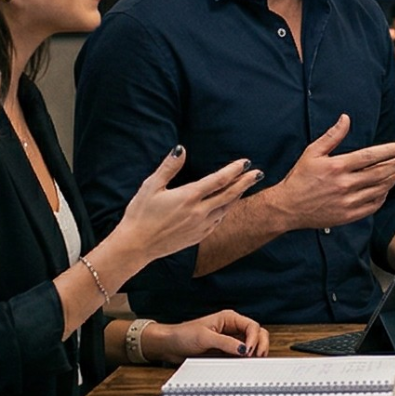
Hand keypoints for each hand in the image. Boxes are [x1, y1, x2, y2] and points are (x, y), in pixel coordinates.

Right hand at [111, 146, 263, 265]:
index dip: (234, 170)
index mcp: (188, 197)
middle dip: (245, 183)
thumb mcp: (151, 186)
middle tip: (258, 173)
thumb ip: (169, 167)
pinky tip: (227, 206)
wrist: (136, 246)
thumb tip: (181, 149)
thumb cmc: (140, 214)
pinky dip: (226, 211)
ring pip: (226, 209)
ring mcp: (200, 226)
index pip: (218, 180)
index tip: (246, 162)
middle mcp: (199, 212)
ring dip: (237, 196)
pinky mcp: (198, 236)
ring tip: (245, 187)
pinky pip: (218, 221)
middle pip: (229, 194)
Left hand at [141, 309, 270, 363]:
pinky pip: (242, 354)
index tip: (248, 351)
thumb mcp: (205, 337)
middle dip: (261, 344)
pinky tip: (244, 364)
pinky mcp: (227, 351)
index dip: (254, 338)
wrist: (169, 345)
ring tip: (252, 361)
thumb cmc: (183, 335)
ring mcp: (231, 340)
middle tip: (257, 357)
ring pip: (253, 344)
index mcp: (229, 318)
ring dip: (256, 352)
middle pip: (258, 333)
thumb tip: (243, 348)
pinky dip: (247, 359)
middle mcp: (232, 328)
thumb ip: (225, 343)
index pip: (252, 326)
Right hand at [269, 115, 394, 229]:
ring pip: (378, 190)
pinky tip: (383, 190)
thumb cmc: (299, 178)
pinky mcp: (347, 216)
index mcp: (337, 167)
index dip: (388, 151)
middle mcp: (344, 184)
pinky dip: (381, 197)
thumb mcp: (312, 152)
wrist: (287, 207)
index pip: (370, 156)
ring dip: (390, 180)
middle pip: (379, 173)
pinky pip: (371, 206)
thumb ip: (332, 136)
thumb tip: (346, 118)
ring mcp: (347, 202)